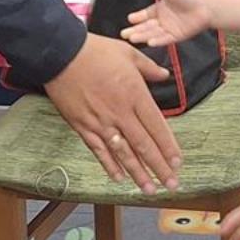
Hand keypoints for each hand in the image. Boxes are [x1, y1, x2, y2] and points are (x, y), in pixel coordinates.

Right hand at [46, 35, 179, 191]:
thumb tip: (165, 74)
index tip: (177, 163)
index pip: (157, 127)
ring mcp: (101, 122)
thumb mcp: (128, 53)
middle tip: (171, 184)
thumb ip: (149, 68)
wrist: (61, 55)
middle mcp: (121, 113)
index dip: (168, 147)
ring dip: (138, 173)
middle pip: (144, 145)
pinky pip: (99, 150)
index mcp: (135, 95)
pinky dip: (109, 165)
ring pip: (123, 153)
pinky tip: (119, 178)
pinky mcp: (83, 126)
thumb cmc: (95, 51)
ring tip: (149, 188)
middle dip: (159, 167)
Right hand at [124, 0, 213, 46]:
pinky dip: (158, 41)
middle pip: (146, 27)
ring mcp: (168, 29)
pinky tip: (150, 42)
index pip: (144, 15)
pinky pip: (165, 39)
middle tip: (124, 34)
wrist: (207, 6)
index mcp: (158, 9)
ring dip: (143, 36)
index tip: (129, 19)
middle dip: (135, 30)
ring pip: (153, 34)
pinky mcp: (176, 36)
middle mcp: (161, 20)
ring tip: (133, 39)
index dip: (137, 17)